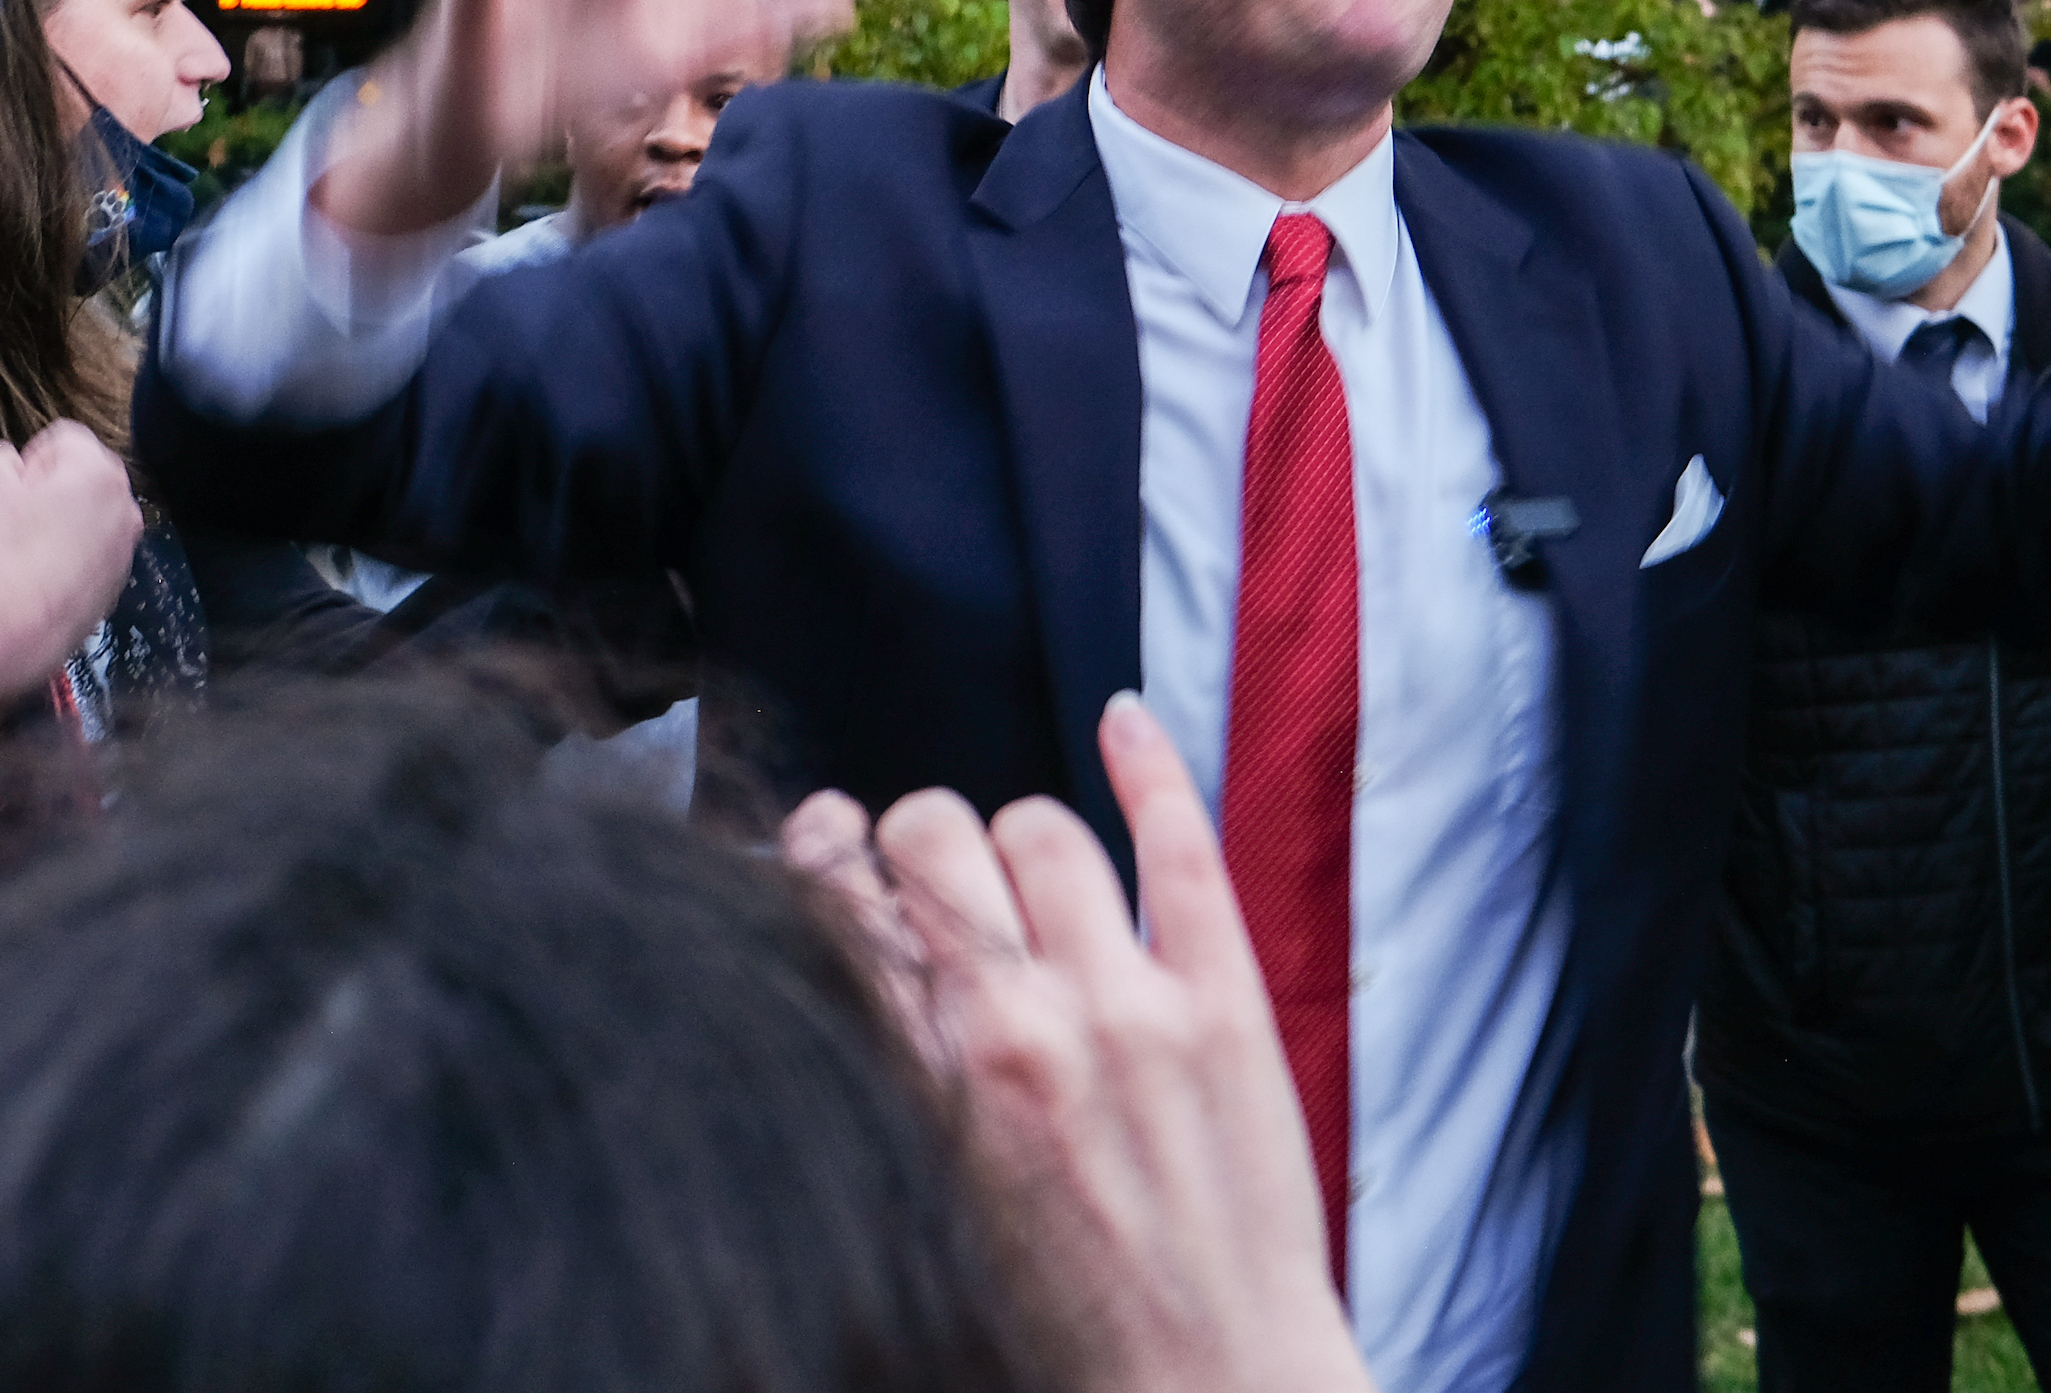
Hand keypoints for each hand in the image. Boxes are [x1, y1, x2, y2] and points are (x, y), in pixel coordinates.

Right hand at [0, 422, 142, 773]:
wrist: (13, 630)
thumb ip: (2, 456)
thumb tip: (15, 467)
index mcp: (100, 471)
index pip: (64, 438)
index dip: (28, 458)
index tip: (10, 488)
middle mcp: (125, 507)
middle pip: (82, 478)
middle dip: (49, 490)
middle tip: (14, 517)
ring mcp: (125, 551)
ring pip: (87, 520)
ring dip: (59, 526)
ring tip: (21, 552)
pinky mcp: (116, 588)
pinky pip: (88, 559)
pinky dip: (66, 562)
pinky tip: (34, 580)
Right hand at [783, 695, 1373, 1392]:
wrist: (1206, 1389)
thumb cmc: (1055, 1322)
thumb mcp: (927, 1198)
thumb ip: (891, 1070)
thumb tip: (853, 962)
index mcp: (928, 1082)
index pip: (842, 902)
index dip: (825, 854)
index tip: (828, 848)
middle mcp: (1019, 1026)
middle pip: (931, 836)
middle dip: (917, 834)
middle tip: (930, 865)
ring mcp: (1131, 1004)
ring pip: (1040, 826)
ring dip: (1016, 833)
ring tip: (1022, 866)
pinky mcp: (1225, 1000)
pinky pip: (1179, 842)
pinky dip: (1149, 765)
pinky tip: (1123, 723)